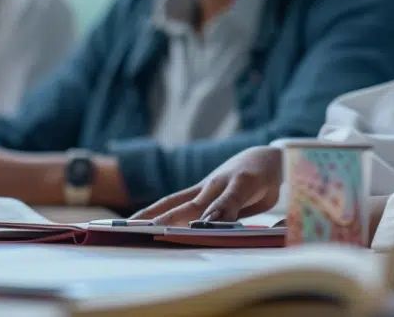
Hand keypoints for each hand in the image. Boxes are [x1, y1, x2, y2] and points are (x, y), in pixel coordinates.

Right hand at [132, 146, 282, 225]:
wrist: (260, 159)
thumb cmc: (264, 179)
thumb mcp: (264, 193)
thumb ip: (239, 206)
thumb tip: (215, 225)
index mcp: (240, 183)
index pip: (224, 204)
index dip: (213, 217)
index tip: (198, 231)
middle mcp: (216, 184)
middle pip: (189, 206)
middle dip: (167, 221)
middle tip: (144, 233)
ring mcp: (203, 187)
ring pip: (174, 202)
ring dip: (153, 214)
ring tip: (128, 227)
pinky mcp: (196, 191)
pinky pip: (174, 202)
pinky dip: (156, 211)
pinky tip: (140, 223)